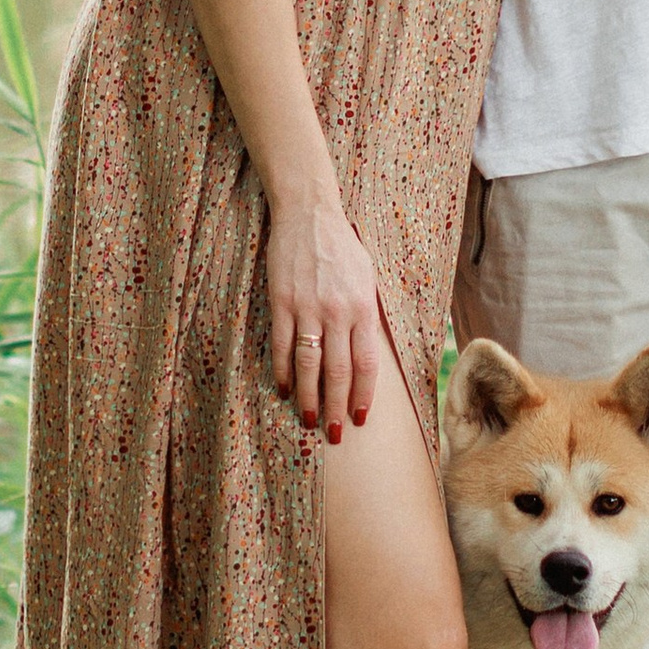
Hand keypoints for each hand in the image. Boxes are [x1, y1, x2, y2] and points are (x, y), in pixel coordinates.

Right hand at [266, 195, 386, 442]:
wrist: (309, 215)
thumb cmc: (341, 247)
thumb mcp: (367, 278)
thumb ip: (366, 315)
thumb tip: (365, 353)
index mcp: (363, 308)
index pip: (366, 363)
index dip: (363, 395)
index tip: (359, 418)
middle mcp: (338, 312)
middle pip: (338, 371)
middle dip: (336, 406)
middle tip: (333, 433)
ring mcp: (308, 308)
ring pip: (309, 364)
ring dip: (309, 396)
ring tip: (309, 420)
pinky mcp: (281, 302)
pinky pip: (281, 345)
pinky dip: (281, 371)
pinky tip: (283, 389)